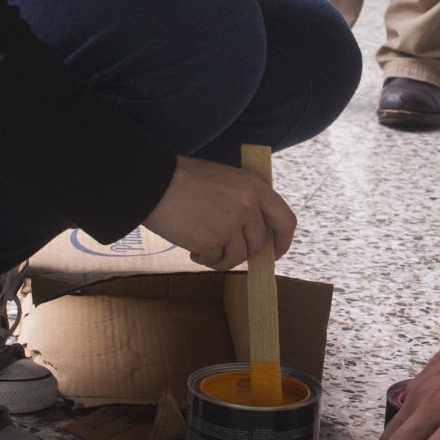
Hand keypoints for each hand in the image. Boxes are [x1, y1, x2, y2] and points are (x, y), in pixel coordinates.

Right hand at [141, 156, 296, 269]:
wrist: (154, 182)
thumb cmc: (185, 179)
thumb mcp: (226, 180)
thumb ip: (245, 201)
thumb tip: (255, 232)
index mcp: (255, 187)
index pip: (286, 220)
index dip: (283, 241)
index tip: (275, 253)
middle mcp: (248, 205)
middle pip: (260, 245)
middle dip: (244, 253)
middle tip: (226, 250)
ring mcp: (231, 224)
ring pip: (238, 256)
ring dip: (223, 258)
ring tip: (204, 247)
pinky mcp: (212, 240)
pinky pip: (215, 260)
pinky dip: (204, 259)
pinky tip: (192, 248)